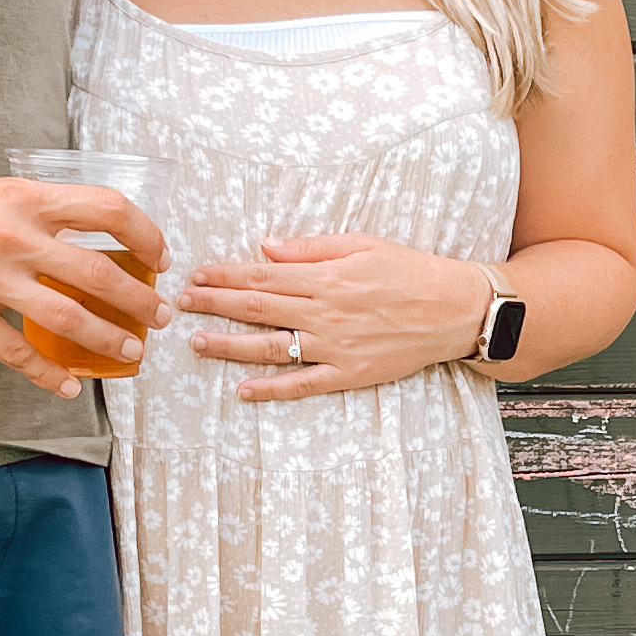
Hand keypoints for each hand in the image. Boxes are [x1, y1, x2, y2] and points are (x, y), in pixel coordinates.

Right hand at [0, 155, 168, 397]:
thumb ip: (16, 206)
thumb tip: (53, 223)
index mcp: (20, 197)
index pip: (107, 209)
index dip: (145, 234)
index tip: (159, 255)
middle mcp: (11, 235)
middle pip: (101, 273)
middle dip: (141, 301)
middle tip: (158, 318)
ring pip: (68, 318)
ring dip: (108, 340)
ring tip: (128, 353)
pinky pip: (15, 352)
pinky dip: (48, 374)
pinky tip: (66, 386)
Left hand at [180, 233, 492, 399]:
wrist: (454, 309)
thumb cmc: (410, 270)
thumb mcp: (362, 244)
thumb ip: (311, 248)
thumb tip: (266, 248)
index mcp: (326, 277)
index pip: (263, 276)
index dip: (225, 276)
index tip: (196, 275)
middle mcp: (325, 312)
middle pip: (258, 309)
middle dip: (215, 305)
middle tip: (182, 304)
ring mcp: (336, 346)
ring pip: (272, 347)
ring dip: (231, 346)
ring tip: (198, 343)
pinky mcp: (349, 373)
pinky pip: (303, 384)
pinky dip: (272, 389)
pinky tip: (243, 391)